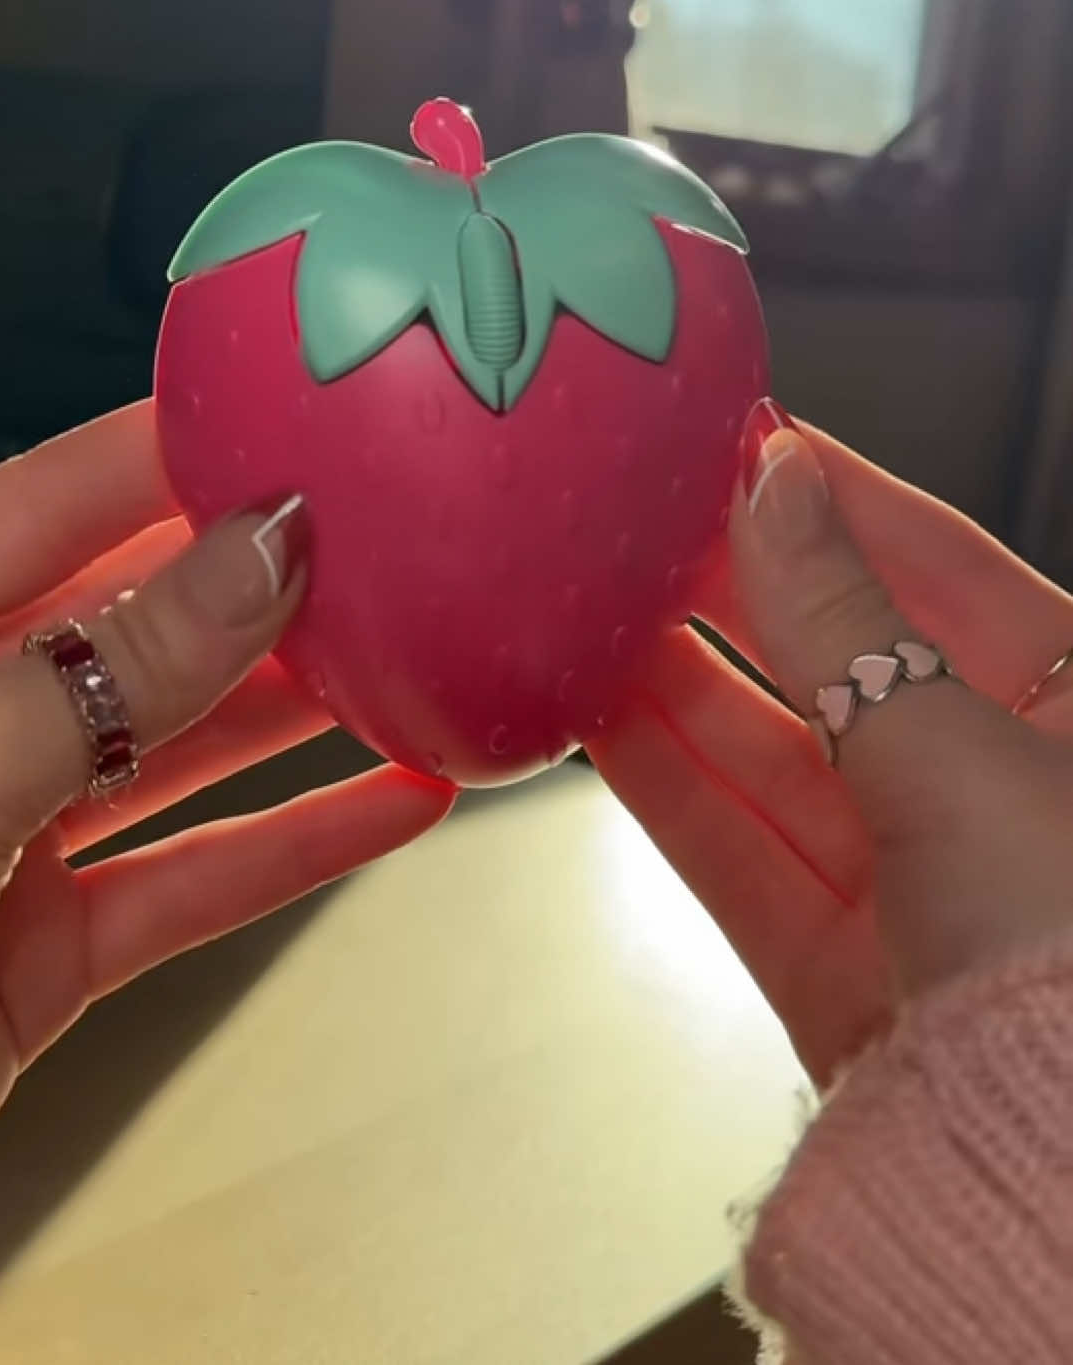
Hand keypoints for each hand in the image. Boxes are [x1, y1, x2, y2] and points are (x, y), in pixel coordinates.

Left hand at [0, 402, 453, 1223]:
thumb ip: (122, 664)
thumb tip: (267, 545)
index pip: (63, 497)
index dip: (188, 457)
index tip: (311, 428)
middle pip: (138, 623)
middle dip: (265, 586)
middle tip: (399, 544)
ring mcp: (9, 832)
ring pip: (181, 747)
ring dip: (300, 711)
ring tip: (421, 657)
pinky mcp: (50, 950)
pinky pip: (193, 879)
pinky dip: (296, 846)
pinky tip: (397, 804)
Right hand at [590, 405, 1072, 1085]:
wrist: (1042, 1175)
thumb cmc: (1065, 942)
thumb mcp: (955, 748)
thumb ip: (842, 616)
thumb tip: (774, 475)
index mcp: (1072, 709)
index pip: (938, 566)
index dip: (835, 498)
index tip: (741, 436)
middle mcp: (996, 787)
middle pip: (842, 659)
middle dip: (739, 589)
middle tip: (638, 517)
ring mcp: (912, 882)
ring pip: (772, 756)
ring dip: (677, 681)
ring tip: (588, 603)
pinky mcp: (834, 966)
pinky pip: (736, 851)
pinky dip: (664, 784)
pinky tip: (593, 713)